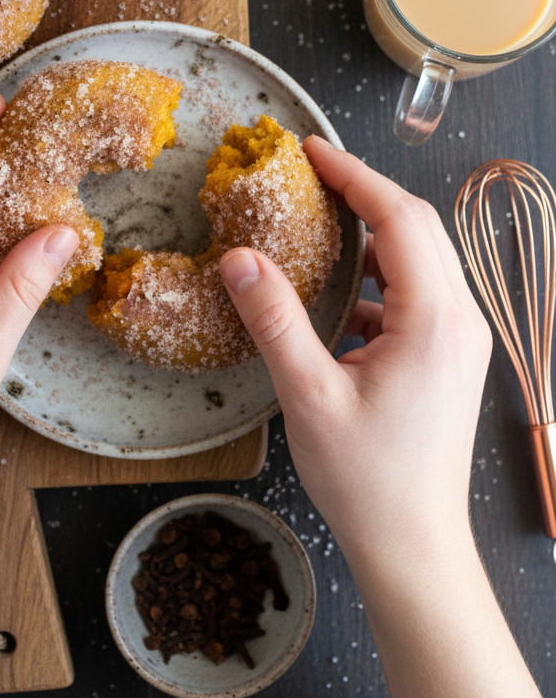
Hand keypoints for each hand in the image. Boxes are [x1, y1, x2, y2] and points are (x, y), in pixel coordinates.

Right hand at [219, 135, 491, 564]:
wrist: (415, 547)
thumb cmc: (368, 481)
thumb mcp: (309, 396)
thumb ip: (275, 321)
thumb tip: (239, 257)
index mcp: (434, 321)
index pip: (400, 218)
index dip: (354, 175)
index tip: (310, 149)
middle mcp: (459, 321)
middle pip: (418, 227)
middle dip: (365, 192)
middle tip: (311, 172)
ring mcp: (459, 340)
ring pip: (421, 258)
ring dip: (374, 232)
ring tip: (321, 218)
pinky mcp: (448, 358)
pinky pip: (417, 293)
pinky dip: (378, 275)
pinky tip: (338, 293)